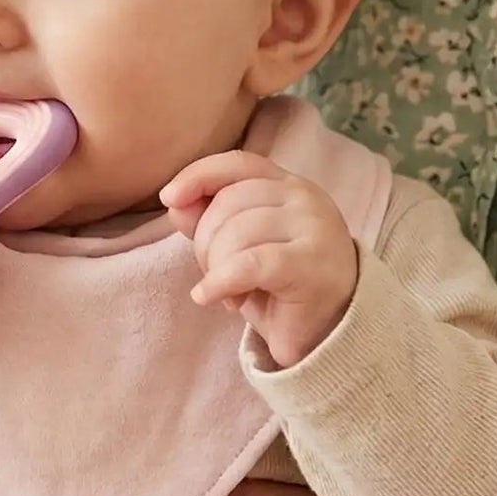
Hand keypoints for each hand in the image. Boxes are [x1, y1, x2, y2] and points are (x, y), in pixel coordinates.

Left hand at [161, 151, 359, 367]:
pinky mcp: (310, 263)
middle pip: (229, 202)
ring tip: (231, 294)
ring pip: (237, 232)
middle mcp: (305, 197)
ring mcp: (313, 227)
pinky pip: (249, 263)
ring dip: (217, 269)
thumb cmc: (280, 286)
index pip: (238, 164)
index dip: (199, 175)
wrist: (328, 331)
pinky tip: (209, 297)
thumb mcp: (239, 248)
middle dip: (206, 243)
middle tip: (215, 277)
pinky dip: (221, 281)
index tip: (168, 197)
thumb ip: (210, 220)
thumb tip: (175, 201)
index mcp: (288, 185)